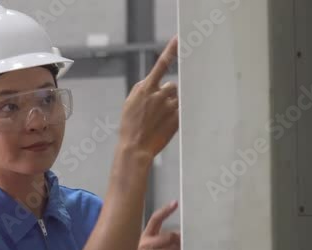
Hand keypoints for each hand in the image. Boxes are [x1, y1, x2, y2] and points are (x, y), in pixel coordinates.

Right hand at [119, 36, 179, 159]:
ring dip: (171, 105)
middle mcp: (160, 94)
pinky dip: (175, 115)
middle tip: (156, 110)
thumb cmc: (130, 126)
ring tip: (159, 120)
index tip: (179, 39)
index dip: (171, 51)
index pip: (161, 64)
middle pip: (171, 86)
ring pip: (176, 99)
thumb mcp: (130, 103)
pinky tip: (164, 125)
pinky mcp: (177, 117)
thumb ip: (143, 89)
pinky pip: (180, 110)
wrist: (135, 148)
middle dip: (166, 95)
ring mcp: (170, 106)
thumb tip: (154, 83)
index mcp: (145, 88)